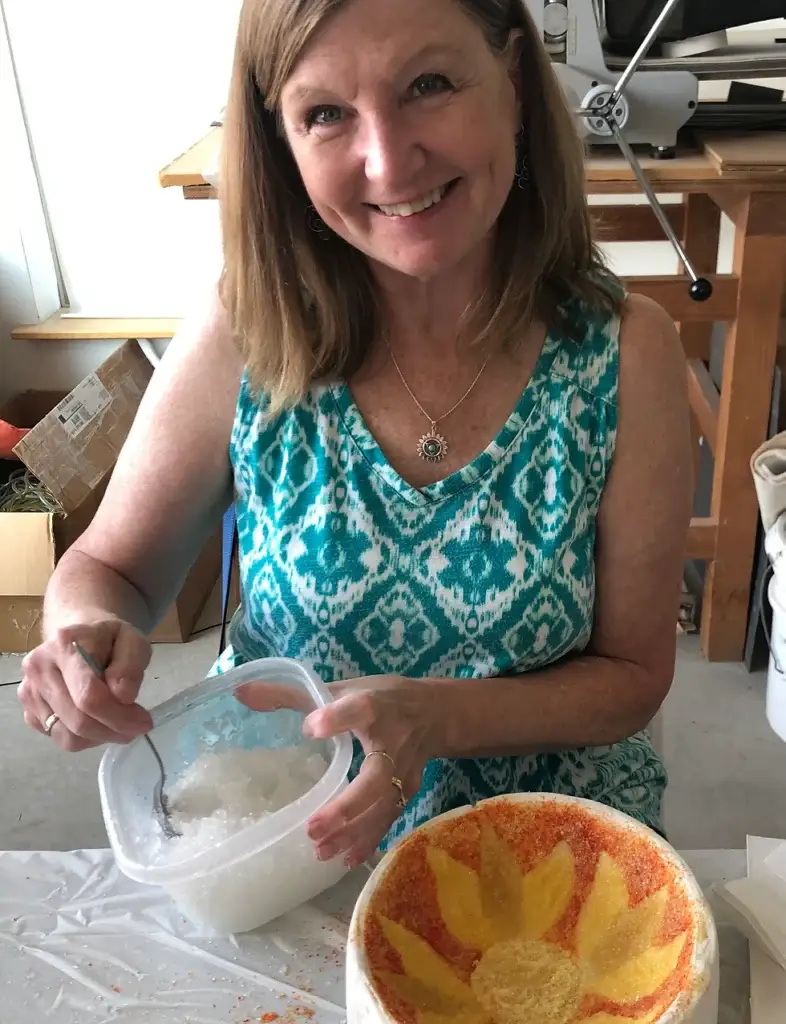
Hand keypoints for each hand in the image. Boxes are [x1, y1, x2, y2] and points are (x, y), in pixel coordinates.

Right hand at [18, 620, 152, 751]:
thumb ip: (130, 666)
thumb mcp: (133, 641)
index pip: (88, 695)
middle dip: (113, 730)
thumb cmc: (109, 639)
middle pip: (78, 720)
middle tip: (137, 727)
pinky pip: (58, 738)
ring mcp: (29, 691)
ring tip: (118, 723)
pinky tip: (98, 720)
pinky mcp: (28, 710)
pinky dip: (84, 738)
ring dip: (100, 737)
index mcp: (65, 645)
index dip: (119, 716)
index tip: (144, 721)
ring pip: (67, 736)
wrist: (80, 637)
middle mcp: (39, 668)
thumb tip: (122, 696)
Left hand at [305, 675, 441, 867]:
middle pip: (376, 777)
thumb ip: (292, 694)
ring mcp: (405, 771)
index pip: (360, 709)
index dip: (337, 718)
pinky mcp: (409, 791)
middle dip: (347, 806)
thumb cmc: (381, 698)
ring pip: (383, 806)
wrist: (436, 713)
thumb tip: (240, 693)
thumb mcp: (341, 688)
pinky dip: (368, 840)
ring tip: (320, 850)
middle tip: (312, 827)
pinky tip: (344, 859)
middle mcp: (394, 740)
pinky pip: (389, 819)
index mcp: (375, 706)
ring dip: (353, 832)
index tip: (311, 727)